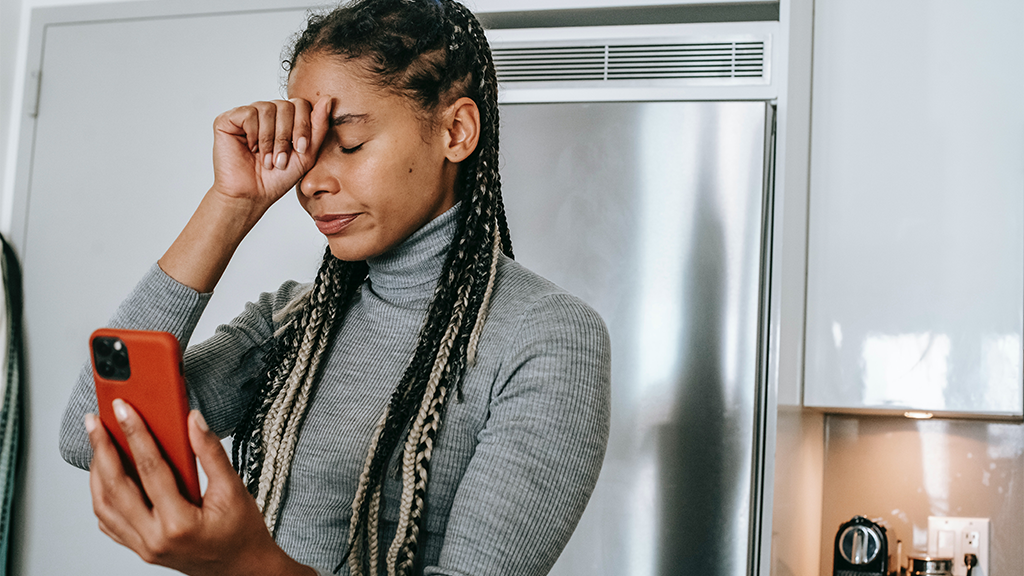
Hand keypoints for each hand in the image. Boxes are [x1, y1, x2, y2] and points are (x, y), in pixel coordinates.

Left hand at [85, 402, 314, 575]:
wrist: (242, 568)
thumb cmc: (241, 533)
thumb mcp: (233, 489)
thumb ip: (211, 453)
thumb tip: (193, 420)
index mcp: (179, 523)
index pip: (150, 470)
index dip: (135, 434)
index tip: (124, 410)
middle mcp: (155, 538)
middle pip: (115, 488)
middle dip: (101, 450)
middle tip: (95, 423)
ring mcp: (144, 547)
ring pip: (105, 507)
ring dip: (97, 473)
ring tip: (98, 445)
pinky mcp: (141, 549)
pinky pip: (110, 523)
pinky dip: (102, 497)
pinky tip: (105, 477)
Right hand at [210, 97, 330, 211]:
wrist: (253, 195)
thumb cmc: (278, 178)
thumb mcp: (306, 153)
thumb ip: (318, 127)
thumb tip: (327, 99)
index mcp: (285, 119)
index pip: (300, 104)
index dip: (303, 126)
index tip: (301, 150)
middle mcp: (266, 113)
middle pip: (285, 105)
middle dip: (286, 136)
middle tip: (281, 160)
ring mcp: (248, 114)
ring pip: (267, 109)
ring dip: (270, 139)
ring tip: (267, 159)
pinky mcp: (228, 119)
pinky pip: (248, 113)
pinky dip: (253, 134)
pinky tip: (250, 148)